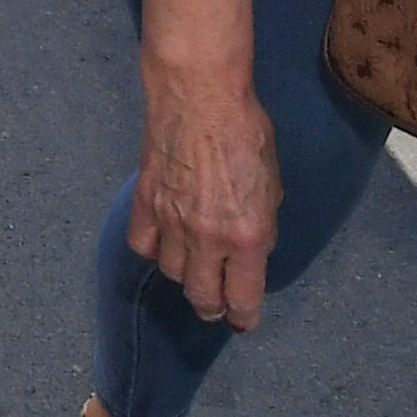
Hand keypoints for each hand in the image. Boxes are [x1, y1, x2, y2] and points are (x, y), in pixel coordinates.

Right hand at [127, 63, 282, 329]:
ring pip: (172, 272)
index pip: (242, 297)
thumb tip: (251, 248)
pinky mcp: (145, 203)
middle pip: (201, 296)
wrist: (200, 95)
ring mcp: (171, 223)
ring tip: (193, 266)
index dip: (243, 316)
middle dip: (211, 306)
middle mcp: (207, 238)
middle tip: (215, 303)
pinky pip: (143, 246)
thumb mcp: (273, 185)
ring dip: (185, 274)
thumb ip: (262, 225)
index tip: (242, 321)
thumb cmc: (247, 132)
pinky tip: (164, 243)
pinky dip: (154, 250)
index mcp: (248, 236)